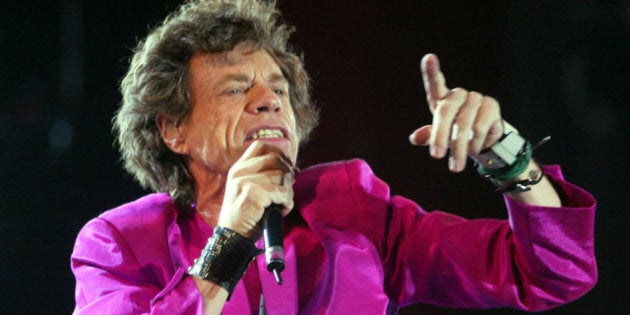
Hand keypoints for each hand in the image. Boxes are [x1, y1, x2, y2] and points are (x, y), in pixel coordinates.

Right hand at [218, 141, 294, 238]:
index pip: (261, 146)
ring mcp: (245, 181)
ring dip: (288, 192)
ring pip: (281, 176)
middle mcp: (240, 172)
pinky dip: (287, 203)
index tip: (287, 166)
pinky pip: (282, 192)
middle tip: (288, 188)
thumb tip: (295, 170)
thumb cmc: (247, 215)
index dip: (278, 153)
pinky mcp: (253, 193)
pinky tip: (281, 211)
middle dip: (287, 172)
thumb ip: (271, 178)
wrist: (233, 237)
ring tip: (282, 204)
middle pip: (275, 159)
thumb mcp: (255, 191)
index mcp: (239, 168)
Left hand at [409, 53, 504, 171]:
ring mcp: (476, 98)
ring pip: (464, 125)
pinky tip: (474, 150)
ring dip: (459, 148)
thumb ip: (428, 136)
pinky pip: (480, 128)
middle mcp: (458, 95)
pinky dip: (475, 144)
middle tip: (436, 157)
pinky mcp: (491, 106)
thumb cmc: (455, 135)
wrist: (483, 141)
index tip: (429, 58)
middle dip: (439, 136)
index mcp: (442, 100)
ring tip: (456, 164)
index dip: (432, 71)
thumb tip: (415, 138)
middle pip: (445, 111)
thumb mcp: (439, 137)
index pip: (435, 83)